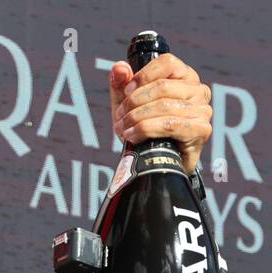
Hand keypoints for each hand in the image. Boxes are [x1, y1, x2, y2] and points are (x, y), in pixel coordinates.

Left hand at [109, 53, 211, 175]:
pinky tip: (132, 136)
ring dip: (136, 118)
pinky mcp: (201, 129)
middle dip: (134, 102)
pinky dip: (146, 129)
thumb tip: (118, 67)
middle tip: (119, 117)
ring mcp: (202, 109)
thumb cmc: (145, 128)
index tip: (126, 91)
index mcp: (184, 77)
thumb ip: (121, 85)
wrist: (157, 160)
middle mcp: (198, 90)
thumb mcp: (128, 105)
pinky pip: (170, 125)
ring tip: (122, 129)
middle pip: (162, 86)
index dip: (143, 75)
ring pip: (164, 106)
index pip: (167, 62)